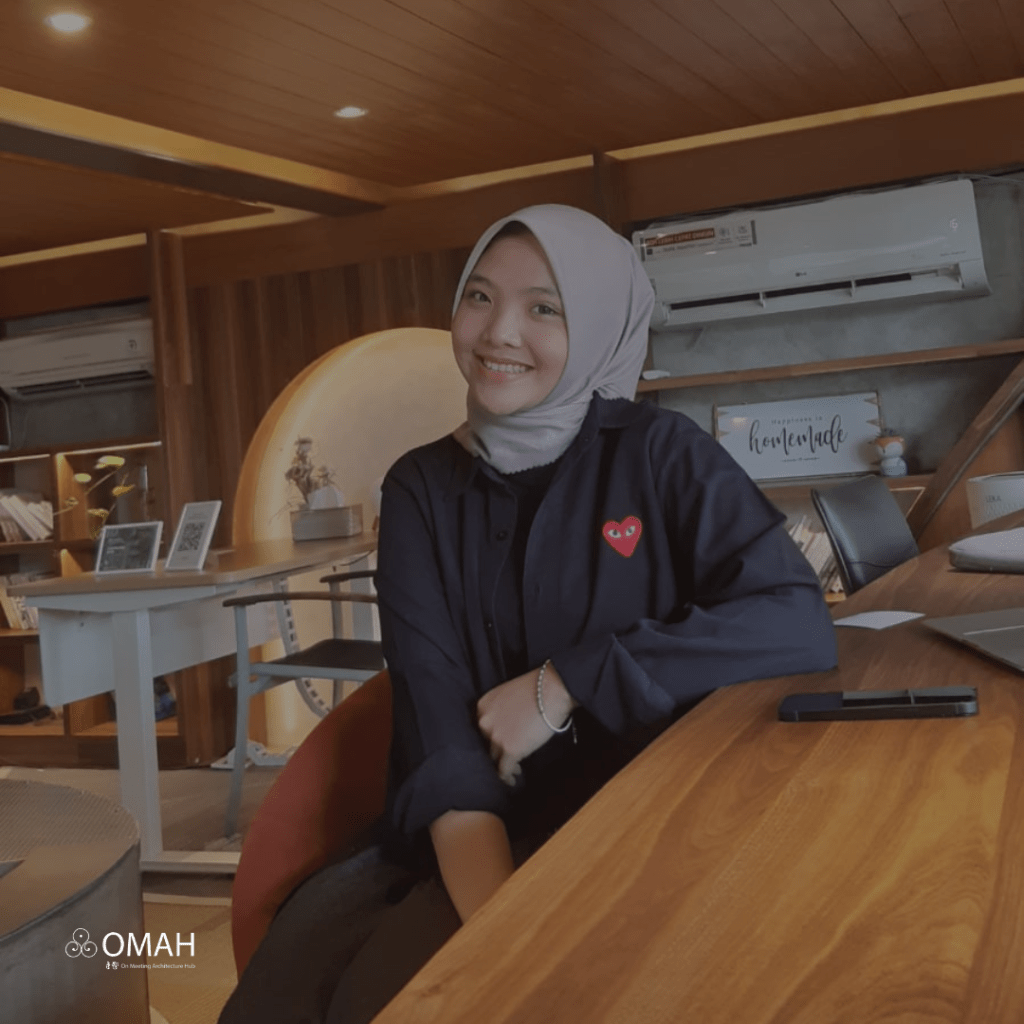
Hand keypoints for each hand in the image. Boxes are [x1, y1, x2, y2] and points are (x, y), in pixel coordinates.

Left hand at [477, 663, 576, 784]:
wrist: (550, 691)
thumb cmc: (537, 689)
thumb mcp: (509, 696)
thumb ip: (502, 712)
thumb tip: (509, 728)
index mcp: (483, 707)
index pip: (483, 730)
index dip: (492, 740)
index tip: (498, 747)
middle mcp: (484, 722)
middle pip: (487, 745)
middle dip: (497, 753)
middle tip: (506, 761)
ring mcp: (496, 737)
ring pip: (494, 759)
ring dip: (503, 767)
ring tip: (513, 773)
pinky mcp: (510, 750)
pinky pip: (504, 770)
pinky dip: (508, 777)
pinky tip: (513, 780)